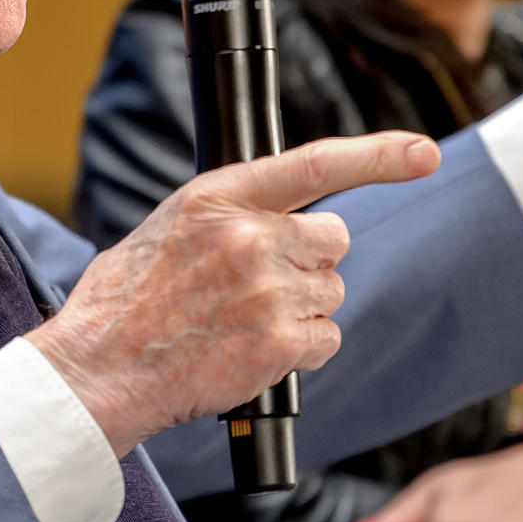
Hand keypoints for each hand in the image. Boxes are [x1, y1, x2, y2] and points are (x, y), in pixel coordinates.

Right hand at [27, 130, 438, 456]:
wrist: (99, 369)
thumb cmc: (122, 303)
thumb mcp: (167, 228)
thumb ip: (225, 215)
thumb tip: (269, 216)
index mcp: (219, 198)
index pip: (315, 164)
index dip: (379, 156)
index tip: (423, 152)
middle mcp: (250, 237)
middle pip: (333, 238)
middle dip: (310, 258)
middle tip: (265, 281)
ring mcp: (268, 291)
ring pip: (329, 290)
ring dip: (300, 307)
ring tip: (243, 322)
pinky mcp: (279, 344)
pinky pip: (326, 338)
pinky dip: (300, 349)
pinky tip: (254, 350)